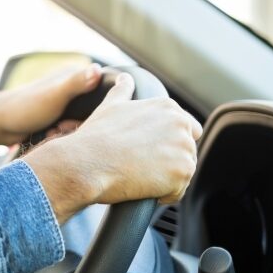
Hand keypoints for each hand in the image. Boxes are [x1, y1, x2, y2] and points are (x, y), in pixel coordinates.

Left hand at [0, 63, 102, 145]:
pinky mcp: (56, 119)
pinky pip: (71, 130)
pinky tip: (52, 137)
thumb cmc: (24, 108)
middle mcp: (69, 87)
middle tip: (64, 128)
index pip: (103, 88)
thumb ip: (76, 83)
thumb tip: (98, 69)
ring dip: (72, 131)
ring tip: (55, 132)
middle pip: (94, 109)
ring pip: (83, 122)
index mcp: (71, 75)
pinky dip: (64, 135)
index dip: (102, 106)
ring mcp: (63, 104)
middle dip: (83, 123)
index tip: (92, 119)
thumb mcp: (54, 96)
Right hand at [25, 73, 202, 222]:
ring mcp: (184, 148)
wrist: (86, 163)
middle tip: (140, 165)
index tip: (146, 150)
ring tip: (137, 175)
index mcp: (168, 107)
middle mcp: (181, 124)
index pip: (186, 129)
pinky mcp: (182, 172)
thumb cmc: (95, 137)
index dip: (166, 143)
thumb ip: (123, 91)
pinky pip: (178, 191)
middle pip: (187, 151)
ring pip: (182, 172)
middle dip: (169, 160)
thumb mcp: (110, 107)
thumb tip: (124, 77)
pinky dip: (162, 194)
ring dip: (164, 178)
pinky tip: (141, 187)